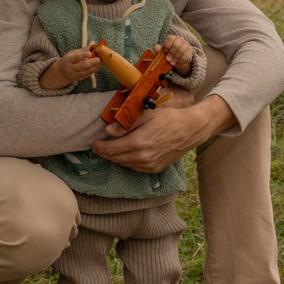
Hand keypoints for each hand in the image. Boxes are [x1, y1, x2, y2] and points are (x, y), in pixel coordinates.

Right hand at [41, 45, 103, 90]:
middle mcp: (71, 68)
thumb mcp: (74, 53)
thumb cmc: (70, 59)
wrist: (62, 71)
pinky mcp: (79, 79)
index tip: (90, 53)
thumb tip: (93, 43)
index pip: (75, 58)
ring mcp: (75, 75)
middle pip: (81, 66)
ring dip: (94, 67)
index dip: (82, 55)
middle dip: (91, 62)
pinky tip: (98, 65)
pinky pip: (87, 75)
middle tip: (98, 59)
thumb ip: (84, 49)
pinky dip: (94, 70)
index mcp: (68, 60)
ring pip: (86, 72)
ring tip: (100, 62)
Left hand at [92, 94, 233, 172]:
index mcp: (138, 142)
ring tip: (112, 148)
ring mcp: (149, 165)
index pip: (111, 149)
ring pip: (124, 164)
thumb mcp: (146, 115)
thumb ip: (126, 123)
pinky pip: (135, 167)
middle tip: (99, 146)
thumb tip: (109, 130)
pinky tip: (128, 153)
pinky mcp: (155, 169)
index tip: (94, 143)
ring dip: (116, 157)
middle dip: (104, 153)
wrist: (190, 130)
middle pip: (115, 158)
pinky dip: (128, 161)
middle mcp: (142, 157)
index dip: (99, 147)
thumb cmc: (169, 118)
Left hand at [162, 32, 196, 73]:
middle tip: (168, 59)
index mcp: (173, 38)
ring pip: (181, 50)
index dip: (167, 45)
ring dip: (175, 58)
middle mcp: (180, 40)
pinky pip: (185, 56)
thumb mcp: (163, 52)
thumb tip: (156, 47)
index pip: (170, 38)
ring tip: (172, 62)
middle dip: (171, 53)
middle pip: (176, 44)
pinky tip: (177, 63)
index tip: (165, 51)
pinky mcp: (190, 52)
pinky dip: (180, 61)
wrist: (178, 60)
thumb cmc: (169, 54)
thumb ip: (159, 50)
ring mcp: (186, 45)